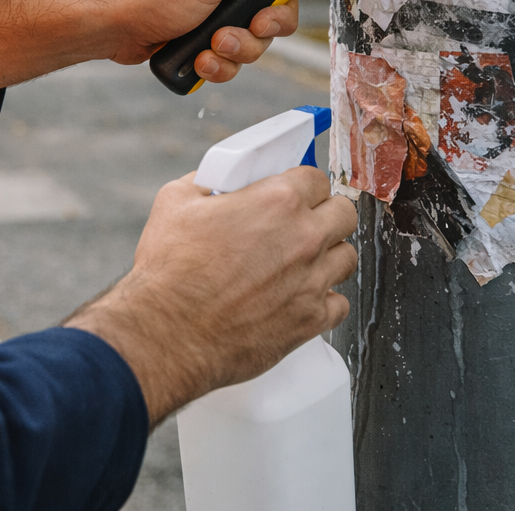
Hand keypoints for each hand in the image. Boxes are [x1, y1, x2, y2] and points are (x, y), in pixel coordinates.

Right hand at [64, 166, 357, 423]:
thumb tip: (219, 182)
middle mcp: (304, 237)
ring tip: (303, 263)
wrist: (167, 335)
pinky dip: (324, 301)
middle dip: (325, 215)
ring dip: (328, 257)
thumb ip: (207, 182)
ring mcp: (312, 281)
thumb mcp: (175, 202)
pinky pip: (339, 304)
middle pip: (344, 214)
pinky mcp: (310, 320)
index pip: (316, 178)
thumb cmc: (169, 272)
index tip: (294, 196)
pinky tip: (301, 298)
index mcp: (277, 201)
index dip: (303, 186)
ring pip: (347, 257)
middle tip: (304, 225)